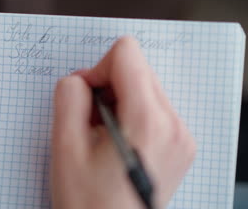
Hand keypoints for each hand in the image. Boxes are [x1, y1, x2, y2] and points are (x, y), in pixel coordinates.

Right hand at [51, 36, 195, 208]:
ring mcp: (182, 136)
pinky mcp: (181, 145)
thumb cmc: (89, 204)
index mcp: (148, 121)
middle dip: (109, 87)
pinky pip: (155, 108)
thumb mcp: (65, 147)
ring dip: (120, 102)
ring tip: (105, 137)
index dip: (98, 68)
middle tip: (91, 122)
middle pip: (139, 69)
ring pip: (146, 87)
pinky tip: (118, 142)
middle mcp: (174, 125)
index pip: (127, 54)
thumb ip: (69, 97)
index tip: (86, 97)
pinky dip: (132, 114)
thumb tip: (80, 79)